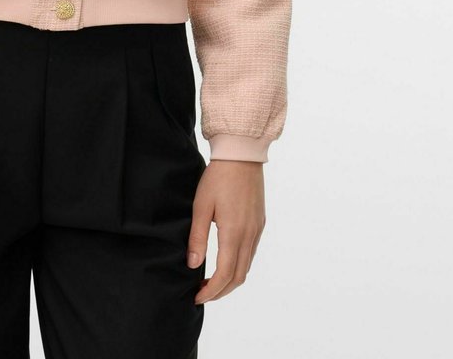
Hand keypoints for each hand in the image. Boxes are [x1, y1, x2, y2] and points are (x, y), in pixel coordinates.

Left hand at [187, 159, 265, 303]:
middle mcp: (249, 235)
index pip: (224, 274)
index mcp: (234, 233)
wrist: (241, 155)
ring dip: (231, 280)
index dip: (211, 291)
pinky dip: (239, 265)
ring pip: (247, 266)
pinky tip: (226, 261)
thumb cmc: (217, 177)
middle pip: (238, 277)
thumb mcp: (201, 206)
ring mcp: (257, 229)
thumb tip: (192, 265)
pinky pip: (251, 252)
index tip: (196, 296)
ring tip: (212, 282)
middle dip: (221, 291)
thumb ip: (197, 237)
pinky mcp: (260, 223)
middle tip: (202, 294)